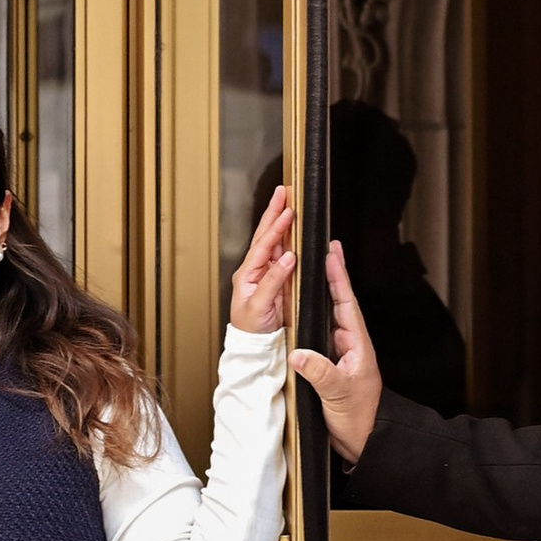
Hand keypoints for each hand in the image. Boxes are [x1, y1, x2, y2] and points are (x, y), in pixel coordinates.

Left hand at [229, 180, 296, 335]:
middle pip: (265, 236)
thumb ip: (273, 281)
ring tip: (287, 203)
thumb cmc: (251, 329)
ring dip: (280, 222)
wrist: (255, 347)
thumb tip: (288, 257)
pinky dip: (288, 239)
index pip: (263, 244)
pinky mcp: (278, 281)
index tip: (287, 211)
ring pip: (274, 242)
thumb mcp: (260, 306)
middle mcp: (256, 270)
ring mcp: (266, 274)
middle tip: (283, 192)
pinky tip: (293, 230)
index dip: (276, 227)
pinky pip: (283, 255)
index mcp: (247, 274)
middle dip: (274, 213)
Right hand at [291, 240, 383, 460]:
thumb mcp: (339, 394)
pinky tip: (298, 315)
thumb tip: (298, 353)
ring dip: (317, 297)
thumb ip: (320, 372)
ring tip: (306, 274)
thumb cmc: (361, 418)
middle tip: (321, 249)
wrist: (366, 441)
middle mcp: (349, 345)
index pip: (345, 302)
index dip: (338, 276)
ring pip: (326, 319)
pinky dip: (308, 321)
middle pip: (336, 303)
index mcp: (356, 345)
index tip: (331, 252)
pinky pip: (317, 337)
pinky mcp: (330, 367)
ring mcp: (340, 355)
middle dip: (328, 276)